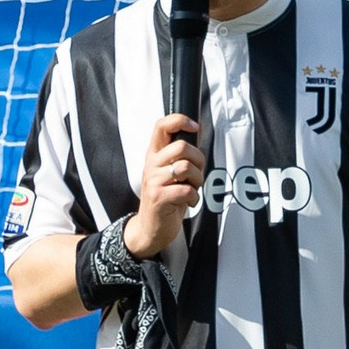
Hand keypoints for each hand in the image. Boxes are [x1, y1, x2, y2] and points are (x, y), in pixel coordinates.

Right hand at [123, 113, 205, 261]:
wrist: (150, 228)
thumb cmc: (165, 198)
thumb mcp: (171, 172)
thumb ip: (181, 153)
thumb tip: (197, 129)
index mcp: (154, 155)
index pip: (161, 126)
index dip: (180, 120)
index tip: (194, 127)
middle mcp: (151, 165)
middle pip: (181, 147)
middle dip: (198, 160)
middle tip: (197, 173)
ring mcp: (154, 181)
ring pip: (186, 167)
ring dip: (198, 180)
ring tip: (193, 188)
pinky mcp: (159, 198)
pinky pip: (187, 190)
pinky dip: (194, 198)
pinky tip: (189, 202)